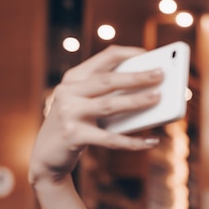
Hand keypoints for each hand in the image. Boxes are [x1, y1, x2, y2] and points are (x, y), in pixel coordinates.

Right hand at [28, 45, 163, 186]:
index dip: (127, 54)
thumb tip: (149, 92)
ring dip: (137, 101)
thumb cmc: (77, 125)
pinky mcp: (74, 136)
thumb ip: (109, 95)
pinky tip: (152, 141)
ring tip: (158, 98)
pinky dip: (134, 142)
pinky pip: (111, 139)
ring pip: (110, 105)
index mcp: (73, 79)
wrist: (47, 154)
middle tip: (160, 74)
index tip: (148, 53)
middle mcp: (68, 92)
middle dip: (137, 76)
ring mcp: (69, 114)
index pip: (103, 58)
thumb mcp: (86, 104)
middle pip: (108, 80)